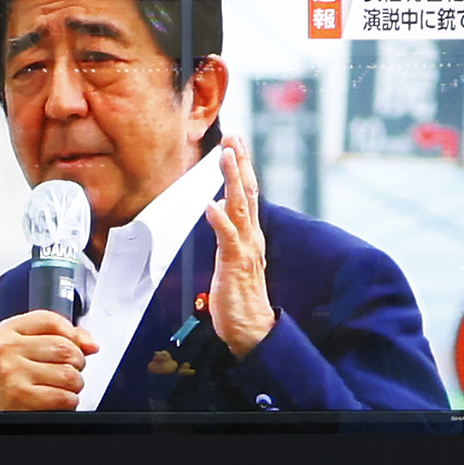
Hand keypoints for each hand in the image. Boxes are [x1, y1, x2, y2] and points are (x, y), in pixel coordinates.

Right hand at [0, 309, 92, 411]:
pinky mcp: (22, 395)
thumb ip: (64, 338)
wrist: (4, 410)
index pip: (51, 320)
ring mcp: (13, 372)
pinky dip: (68, 402)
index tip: (74, 345)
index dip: (71, 334)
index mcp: (9, 330)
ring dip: (73, 386)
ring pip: (69, 374)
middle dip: (76, 364)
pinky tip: (54, 402)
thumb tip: (91, 345)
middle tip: (63, 373)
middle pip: (65, 348)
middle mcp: (8, 348)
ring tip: (58, 388)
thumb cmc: (21, 380)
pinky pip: (65, 396)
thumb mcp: (34, 350)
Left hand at [202, 141, 274, 356]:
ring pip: (240, 207)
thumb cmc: (240, 298)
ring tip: (225, 157)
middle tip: (234, 136)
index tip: (235, 142)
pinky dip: (219, 220)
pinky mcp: (235, 264)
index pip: (248, 194)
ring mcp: (245, 249)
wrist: (252, 328)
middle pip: (247, 192)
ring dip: (232, 180)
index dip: (241, 167)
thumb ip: (231, 236)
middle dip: (240, 162)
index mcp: (251, 236)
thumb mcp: (234, 260)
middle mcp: (252, 237)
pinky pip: (227, 238)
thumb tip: (223, 214)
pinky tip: (211, 204)